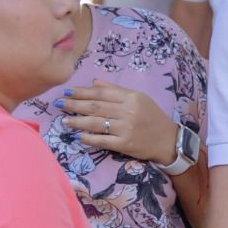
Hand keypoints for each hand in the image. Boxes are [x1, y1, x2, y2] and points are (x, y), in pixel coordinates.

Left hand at [58, 81, 178, 164]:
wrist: (169, 140)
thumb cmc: (153, 117)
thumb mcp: (139, 98)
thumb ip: (116, 90)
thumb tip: (94, 82)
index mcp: (131, 97)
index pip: (101, 93)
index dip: (82, 92)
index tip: (67, 91)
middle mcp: (128, 111)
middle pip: (96, 107)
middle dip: (75, 105)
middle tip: (59, 104)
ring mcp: (126, 128)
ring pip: (96, 123)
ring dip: (78, 122)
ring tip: (65, 121)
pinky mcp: (125, 144)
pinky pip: (102, 140)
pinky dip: (89, 138)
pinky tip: (78, 137)